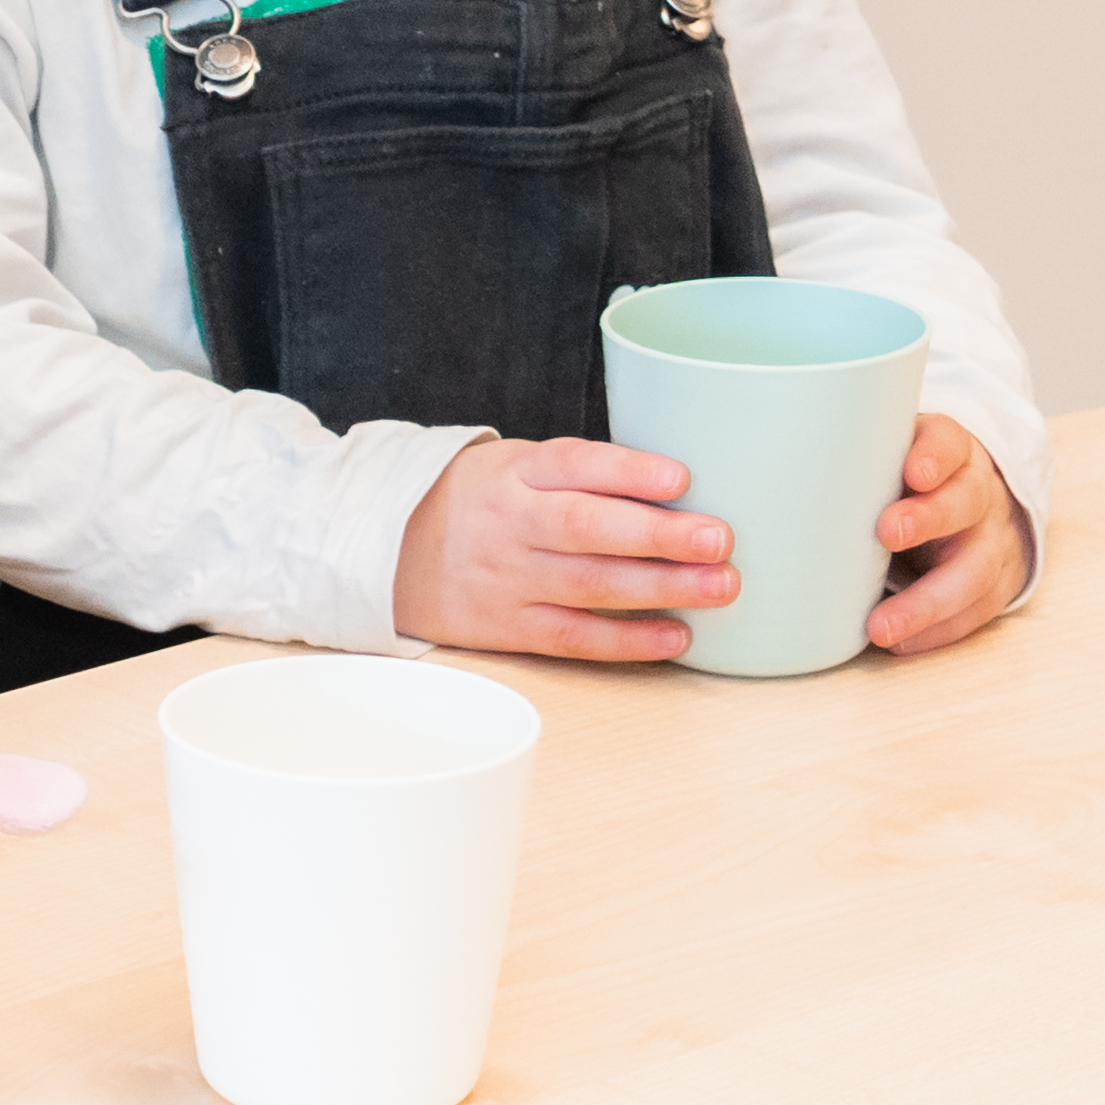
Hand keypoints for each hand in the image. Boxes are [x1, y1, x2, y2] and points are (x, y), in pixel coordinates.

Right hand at [391, 435, 734, 660]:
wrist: (384, 554)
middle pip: (586, 529)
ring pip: (589, 585)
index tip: (680, 479)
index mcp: (514, 473)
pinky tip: (675, 637)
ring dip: (660, 588)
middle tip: (719, 539)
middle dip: (658, 536)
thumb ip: (581, 474)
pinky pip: (572, 637)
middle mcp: (509, 524)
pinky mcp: (505, 627)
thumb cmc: (476, 505)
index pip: (572, 464)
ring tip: (720, 586)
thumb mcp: (513, 467)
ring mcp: (506, 579)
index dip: (627, 473)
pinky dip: (626, 640)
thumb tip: (682, 491)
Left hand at [864, 416, 1029, 652]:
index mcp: (951, 453)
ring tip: (880, 628)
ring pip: (976, 568)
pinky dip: (938, 631)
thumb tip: (765, 470)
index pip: (950, 443)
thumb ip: (843, 459)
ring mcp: (992, 539)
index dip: (935, 456)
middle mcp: (978, 493)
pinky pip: (977, 610)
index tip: (913, 472)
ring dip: (928, 601)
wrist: (966, 506)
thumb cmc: (902, 483)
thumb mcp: (883, 459)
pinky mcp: (996, 582)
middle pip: (966, 501)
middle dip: (930, 518)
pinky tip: (900, 643)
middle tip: (886, 534)